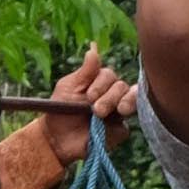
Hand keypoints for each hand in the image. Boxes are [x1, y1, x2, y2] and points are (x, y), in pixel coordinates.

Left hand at [36, 46, 137, 166]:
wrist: (55, 139)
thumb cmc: (59, 111)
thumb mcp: (68, 88)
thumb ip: (84, 71)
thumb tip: (93, 49)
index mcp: (100, 83)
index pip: (109, 75)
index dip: (101, 84)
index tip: (89, 96)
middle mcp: (112, 95)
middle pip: (122, 87)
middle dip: (110, 97)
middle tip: (96, 110)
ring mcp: (118, 113)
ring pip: (132, 101)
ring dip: (124, 103)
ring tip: (118, 111)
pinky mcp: (119, 131)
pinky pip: (126, 127)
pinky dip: (118, 127)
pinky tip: (111, 127)